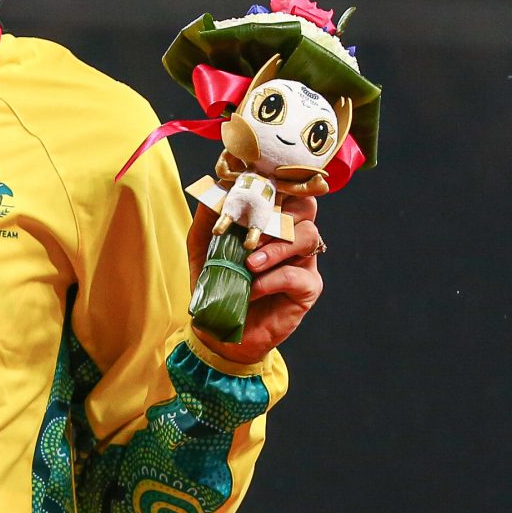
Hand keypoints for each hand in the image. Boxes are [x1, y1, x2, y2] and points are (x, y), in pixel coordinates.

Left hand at [186, 194, 323, 362]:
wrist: (219, 328)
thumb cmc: (216, 283)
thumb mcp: (202, 247)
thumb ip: (208, 218)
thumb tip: (215, 188)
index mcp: (273, 221)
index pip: (286, 191)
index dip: (276, 184)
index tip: (253, 186)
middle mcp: (292, 236)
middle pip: (306, 207)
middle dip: (279, 212)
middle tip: (252, 229)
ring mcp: (303, 262)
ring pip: (308, 236)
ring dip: (276, 247)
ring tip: (250, 263)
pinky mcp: (307, 289)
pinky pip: (297, 275)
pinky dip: (272, 279)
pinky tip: (253, 288)